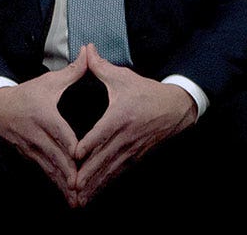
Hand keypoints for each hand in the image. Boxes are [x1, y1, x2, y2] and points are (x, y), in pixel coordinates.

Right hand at [0, 48, 91, 199]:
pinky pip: (45, 171)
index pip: (60, 133)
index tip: (82, 158)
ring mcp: (32, 148)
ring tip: (76, 199)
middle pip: (56, 157)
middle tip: (83, 187)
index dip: (71, 146)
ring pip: (50, 169)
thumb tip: (89, 53)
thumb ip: (72, 71)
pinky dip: (56, 183)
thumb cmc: (27, 93)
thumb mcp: (49, 81)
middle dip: (69, 173)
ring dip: (63, 184)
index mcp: (44, 116)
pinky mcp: (30, 156)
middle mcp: (37, 135)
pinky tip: (66, 194)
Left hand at [71, 44, 196, 206]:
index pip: (101, 133)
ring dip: (95, 184)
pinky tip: (95, 193)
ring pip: (110, 170)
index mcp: (120, 116)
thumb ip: (101, 66)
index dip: (88, 144)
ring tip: (80, 197)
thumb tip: (86, 49)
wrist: (175, 109)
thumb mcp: (124, 77)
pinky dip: (106, 183)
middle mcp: (125, 136)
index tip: (74, 155)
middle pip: (103, 158)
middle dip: (87, 174)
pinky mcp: (135, 157)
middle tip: (72, 186)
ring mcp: (131, 149)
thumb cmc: (146, 92)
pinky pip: (118, 172)